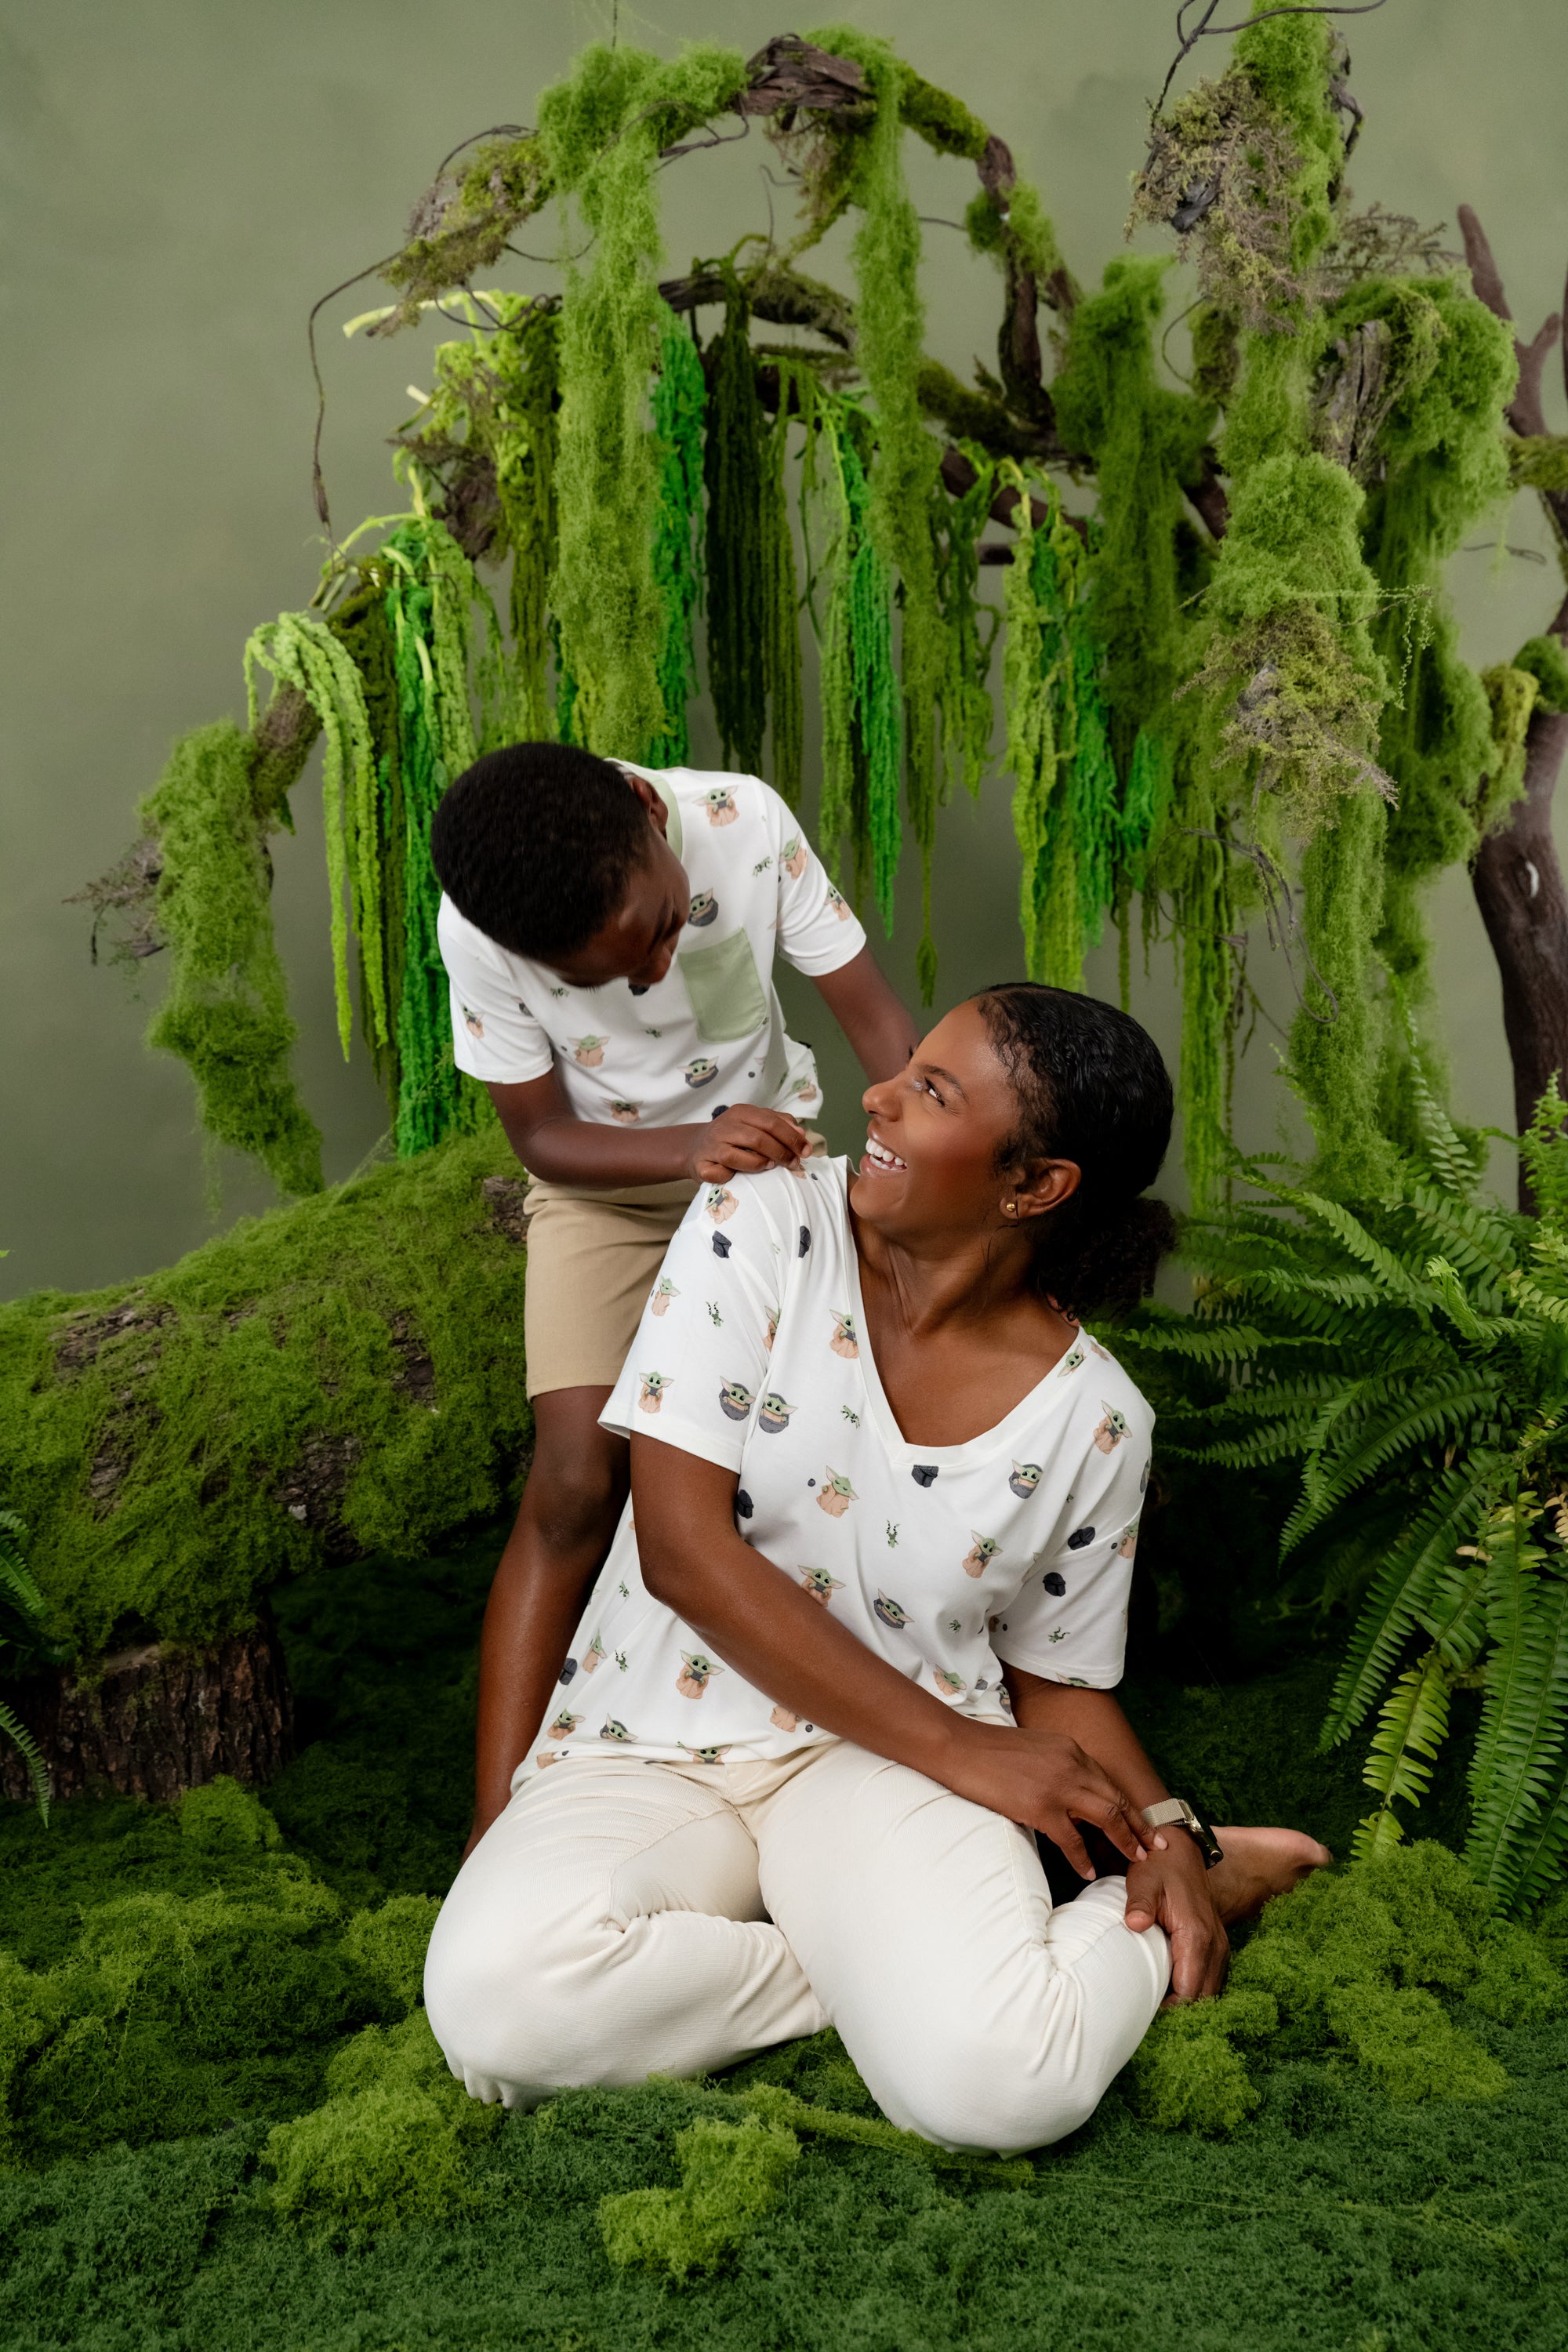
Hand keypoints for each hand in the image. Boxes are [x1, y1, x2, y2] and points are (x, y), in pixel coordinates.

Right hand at [687, 1104, 810, 1182]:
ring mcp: (712, 1145)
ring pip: (739, 1155)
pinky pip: (721, 1173)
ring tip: (771, 1166)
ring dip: (760, 1163)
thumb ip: (779, 1124)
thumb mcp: (755, 1124)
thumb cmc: (733, 1137)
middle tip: (795, 1164)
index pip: (772, 1122)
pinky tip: (738, 1175)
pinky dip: (733, 1175)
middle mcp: (725, 1126)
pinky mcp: (702, 1164)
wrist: (696, 1147)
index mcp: (741, 1112)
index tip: (807, 1151)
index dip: (792, 1137)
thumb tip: (802, 1135)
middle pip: (759, 1138)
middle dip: (782, 1152)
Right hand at [946, 1722, 1149, 1876]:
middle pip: (1117, 1799)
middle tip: (1156, 1846)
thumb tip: (1074, 1799)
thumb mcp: (1036, 1751)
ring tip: (1135, 1860)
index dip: (1130, 1806)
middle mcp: (1071, 1764)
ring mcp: (1058, 1786)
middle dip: (1140, 1825)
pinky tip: (1090, 1871)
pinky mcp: (1040, 1806)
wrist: (960, 1747)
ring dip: (1124, 1840)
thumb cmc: (990, 1750)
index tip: (1146, 1824)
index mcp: (1071, 1750)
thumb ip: (1060, 1768)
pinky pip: (1072, 1838)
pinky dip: (1083, 1857)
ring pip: (1105, 1816)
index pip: (1109, 1782)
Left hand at [1124, 1830, 1228, 2000]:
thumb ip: (1140, 1905)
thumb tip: (1134, 1925)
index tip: (1145, 2013)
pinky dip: (1195, 1989)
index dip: (1169, 2010)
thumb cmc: (1159, 1867)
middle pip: (1202, 1998)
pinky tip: (1171, 1990)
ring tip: (1159, 2006)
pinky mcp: (1216, 1944)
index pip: (1189, 1992)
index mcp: (1197, 1937)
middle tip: (1149, 2015)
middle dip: (1179, 2012)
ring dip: (1188, 2002)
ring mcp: (1219, 1946)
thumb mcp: (1144, 1881)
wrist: (1180, 1850)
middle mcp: (1214, 1946)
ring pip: (1209, 1991)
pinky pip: (1210, 1978)